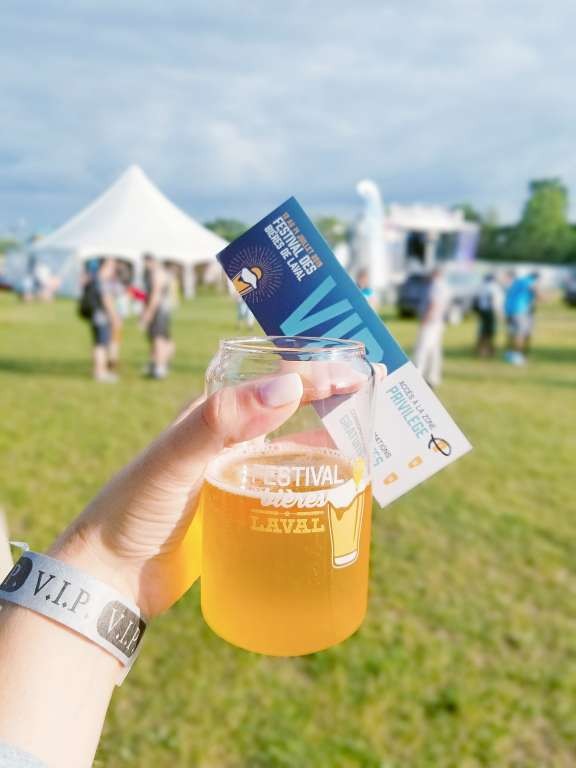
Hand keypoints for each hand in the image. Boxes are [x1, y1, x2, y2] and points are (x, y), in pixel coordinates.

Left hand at [50, 363, 380, 618]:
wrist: (108, 578)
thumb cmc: (132, 512)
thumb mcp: (173, 461)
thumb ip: (220, 422)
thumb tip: (285, 387)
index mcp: (211, 419)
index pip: (271, 386)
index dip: (313, 376)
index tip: (354, 375)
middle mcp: (227, 443)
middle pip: (288, 416)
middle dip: (328, 406)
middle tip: (370, 407)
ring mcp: (234, 479)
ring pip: (291, 454)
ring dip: (325, 449)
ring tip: (364, 453)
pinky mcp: (239, 513)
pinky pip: (285, 492)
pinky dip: (312, 488)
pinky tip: (335, 497)